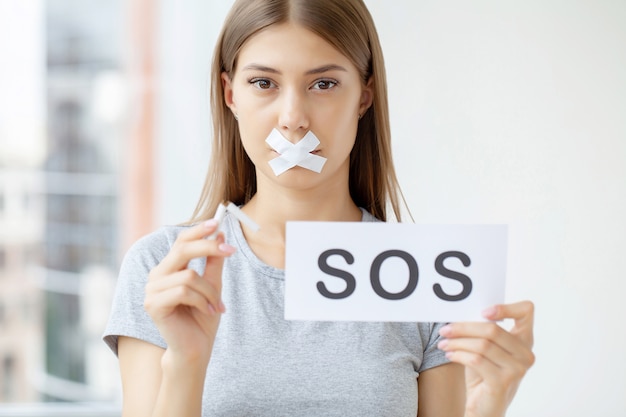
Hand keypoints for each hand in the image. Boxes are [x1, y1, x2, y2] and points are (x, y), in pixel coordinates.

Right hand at [144, 219, 235, 364]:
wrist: (196, 348)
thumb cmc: (203, 317)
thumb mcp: (213, 284)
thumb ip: (213, 261)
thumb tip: (219, 233)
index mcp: (169, 268)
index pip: (180, 242)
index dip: (198, 231)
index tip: (218, 223)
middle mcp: (157, 276)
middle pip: (182, 250)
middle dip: (208, 248)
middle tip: (231, 250)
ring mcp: (151, 290)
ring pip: (188, 276)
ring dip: (209, 291)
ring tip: (217, 305)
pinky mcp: (153, 305)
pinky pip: (183, 292)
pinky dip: (201, 301)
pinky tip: (208, 311)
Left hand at [437, 301, 534, 416]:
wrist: (484, 406)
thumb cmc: (483, 373)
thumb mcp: (484, 348)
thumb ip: (480, 331)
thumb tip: (458, 313)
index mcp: (524, 340)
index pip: (526, 311)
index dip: (506, 307)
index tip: (482, 312)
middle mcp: (526, 354)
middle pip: (493, 329)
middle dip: (464, 328)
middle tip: (444, 330)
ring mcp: (517, 369)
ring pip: (482, 345)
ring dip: (457, 342)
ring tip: (443, 343)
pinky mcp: (503, 382)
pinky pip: (476, 360)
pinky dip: (459, 355)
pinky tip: (449, 355)